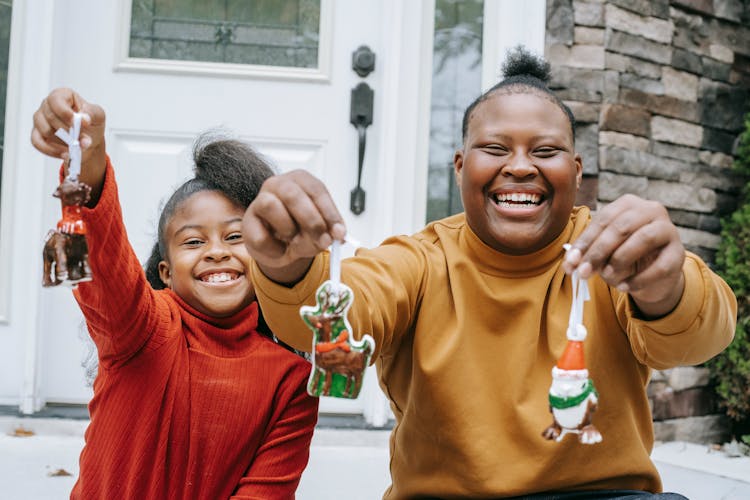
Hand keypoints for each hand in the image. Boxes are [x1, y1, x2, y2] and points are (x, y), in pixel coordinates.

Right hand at [31, 88, 106, 202]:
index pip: (56, 97)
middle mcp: (47, 105)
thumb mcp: (99, 117)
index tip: (80, 121)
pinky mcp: (37, 136)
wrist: (90, 142)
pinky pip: (37, 143)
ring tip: (75, 150)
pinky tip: (65, 155)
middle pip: (48, 115)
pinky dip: (51, 151)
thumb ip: (92, 115)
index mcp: (63, 96)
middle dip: (68, 131)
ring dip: (61, 142)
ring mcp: (39, 120)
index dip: (66, 110)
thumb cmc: (93, 126)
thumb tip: (83, 120)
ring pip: (42, 130)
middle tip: (83, 142)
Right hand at [242, 170, 345, 284]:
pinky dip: (275, 248)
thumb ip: (329, 230)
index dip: (329, 213)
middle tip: (323, 242)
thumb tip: (337, 235)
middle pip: (293, 195)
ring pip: (270, 206)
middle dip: (312, 222)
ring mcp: (260, 200)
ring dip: (288, 229)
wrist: (279, 246)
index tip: (339, 233)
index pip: (316, 190)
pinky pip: (260, 236)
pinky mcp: (248, 222)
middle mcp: (279, 184)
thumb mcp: (320, 229)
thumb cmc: (301, 230)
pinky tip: (280, 248)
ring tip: (294, 240)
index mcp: (301, 180)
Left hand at [562, 194, 685, 317]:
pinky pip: (660, 266)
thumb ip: (587, 255)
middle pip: (622, 227)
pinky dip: (639, 279)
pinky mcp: (679, 253)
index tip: (570, 263)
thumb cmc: (623, 256)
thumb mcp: (603, 253)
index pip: (603, 219)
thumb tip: (569, 265)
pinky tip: (625, 287)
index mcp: (628, 204)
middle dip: (599, 251)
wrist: (653, 275)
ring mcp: (668, 229)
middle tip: (583, 273)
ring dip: (620, 260)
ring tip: (608, 277)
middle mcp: (651, 210)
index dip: (585, 242)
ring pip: (644, 239)